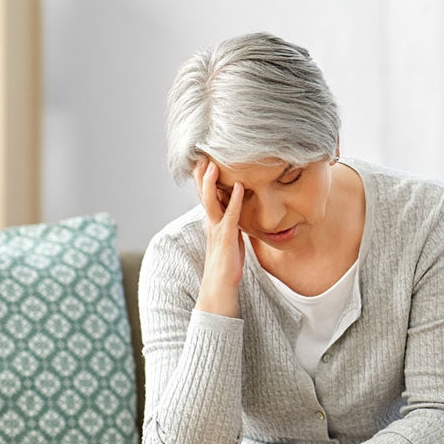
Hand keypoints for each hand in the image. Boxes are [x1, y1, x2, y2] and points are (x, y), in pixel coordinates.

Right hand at [193, 160, 244, 316]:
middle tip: (202, 154)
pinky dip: (236, 200)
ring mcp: (217, 230)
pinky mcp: (227, 238)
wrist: (220, 288)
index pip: (206, 196)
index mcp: (212, 223)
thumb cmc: (227, 265)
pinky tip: (241, 187)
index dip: (205, 179)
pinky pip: (231, 216)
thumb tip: (237, 214)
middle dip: (203, 175)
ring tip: (213, 164)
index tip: (205, 161)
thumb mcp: (230, 239)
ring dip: (213, 182)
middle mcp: (211, 224)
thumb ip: (231, 225)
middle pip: (204, 194)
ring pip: (212, 202)